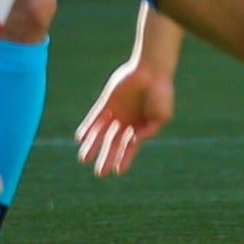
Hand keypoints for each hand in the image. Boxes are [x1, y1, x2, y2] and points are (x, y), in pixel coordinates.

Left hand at [74, 58, 174, 177]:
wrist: (151, 69)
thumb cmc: (161, 93)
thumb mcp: (162, 116)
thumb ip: (150, 130)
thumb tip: (135, 140)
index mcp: (140, 128)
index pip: (130, 148)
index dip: (124, 159)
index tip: (118, 171)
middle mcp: (126, 122)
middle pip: (113, 144)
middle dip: (106, 158)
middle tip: (100, 174)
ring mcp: (116, 112)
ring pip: (101, 133)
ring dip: (92, 145)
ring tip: (83, 159)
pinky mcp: (106, 101)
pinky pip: (94, 117)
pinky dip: (88, 127)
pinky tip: (81, 138)